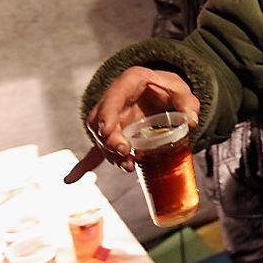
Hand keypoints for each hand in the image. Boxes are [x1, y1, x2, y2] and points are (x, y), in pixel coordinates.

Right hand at [64, 66, 198, 182]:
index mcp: (128, 82)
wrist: (161, 89)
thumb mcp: (181, 90)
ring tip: (128, 166)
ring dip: (110, 154)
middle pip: (101, 121)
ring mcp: (110, 118)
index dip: (107, 116)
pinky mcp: (111, 133)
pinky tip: (70, 180)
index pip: (112, 98)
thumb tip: (192, 122)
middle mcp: (113, 99)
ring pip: (100, 138)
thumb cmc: (168, 87)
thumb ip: (187, 103)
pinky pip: (95, 149)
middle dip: (110, 140)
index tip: (108, 132)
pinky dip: (84, 165)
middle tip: (126, 153)